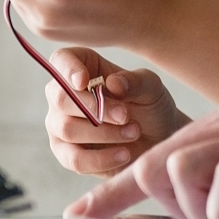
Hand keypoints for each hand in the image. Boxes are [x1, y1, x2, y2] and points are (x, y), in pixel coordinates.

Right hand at [45, 48, 191, 176]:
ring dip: (104, 133)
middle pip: (59, 97)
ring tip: (134, 132)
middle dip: (94, 108)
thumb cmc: (150, 106)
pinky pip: (74, 159)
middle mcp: (63, 95)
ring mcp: (60, 126)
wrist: (158, 140)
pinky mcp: (67, 155)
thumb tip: (112, 84)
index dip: (68, 69)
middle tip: (125, 115)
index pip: (61, 60)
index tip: (84, 82)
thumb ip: (135, 82)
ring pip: (67, 129)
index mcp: (83, 68)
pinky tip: (124, 154)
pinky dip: (101, 158)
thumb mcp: (152, 88)